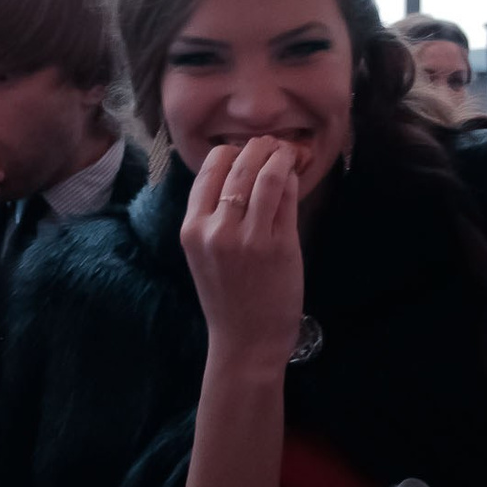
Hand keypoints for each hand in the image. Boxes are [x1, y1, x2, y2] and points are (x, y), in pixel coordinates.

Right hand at [180, 136, 304, 366]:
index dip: (231, 152)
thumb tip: (237, 171)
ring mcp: (249, 237)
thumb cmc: (227, 298)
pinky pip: (285, 197)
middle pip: (238, 166)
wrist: (245, 342)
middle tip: (272, 144)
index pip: (209, 170)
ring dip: (279, 156)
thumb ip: (212, 216)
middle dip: (258, 148)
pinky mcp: (279, 246)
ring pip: (265, 176)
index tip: (246, 151)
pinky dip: (291, 179)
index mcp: (191, 229)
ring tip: (287, 152)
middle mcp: (216, 229)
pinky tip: (295, 174)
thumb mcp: (204, 254)